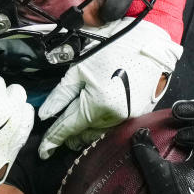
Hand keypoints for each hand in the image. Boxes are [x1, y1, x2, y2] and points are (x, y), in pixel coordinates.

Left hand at [38, 19, 183, 158]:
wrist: (150, 41)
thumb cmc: (114, 48)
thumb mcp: (80, 68)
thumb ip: (61, 94)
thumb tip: (46, 114)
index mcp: (97, 104)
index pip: (68, 128)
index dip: (53, 140)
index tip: (43, 151)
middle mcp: (114, 116)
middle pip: (85, 134)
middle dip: (70, 136)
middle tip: (56, 137)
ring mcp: (129, 117)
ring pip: (100, 132)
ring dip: (86, 131)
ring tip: (74, 131)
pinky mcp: (140, 113)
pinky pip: (115, 126)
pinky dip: (102, 125)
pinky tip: (95, 119)